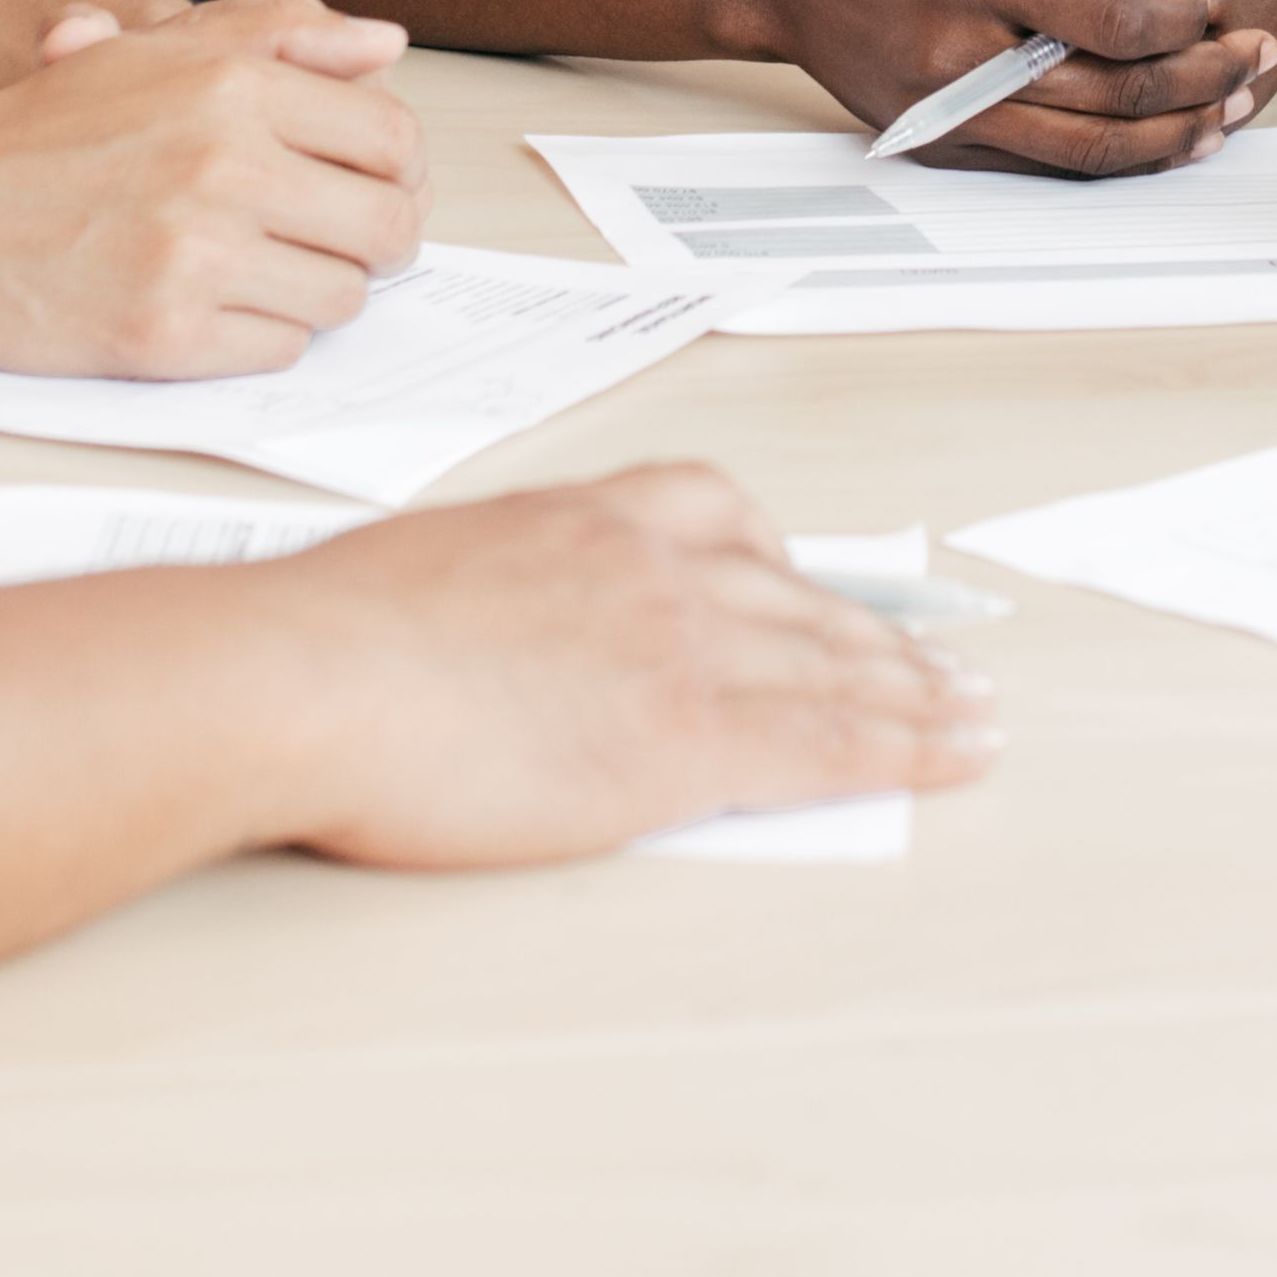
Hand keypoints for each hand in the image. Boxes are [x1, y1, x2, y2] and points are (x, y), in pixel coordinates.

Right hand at [0, 0, 426, 379]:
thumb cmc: (40, 132)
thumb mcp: (152, 53)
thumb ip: (276, 36)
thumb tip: (386, 44)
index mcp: (232, 85)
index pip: (395, 141)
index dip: (398, 174)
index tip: (367, 189)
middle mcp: (224, 164)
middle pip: (386, 227)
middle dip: (371, 240)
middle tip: (328, 242)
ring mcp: (195, 255)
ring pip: (341, 296)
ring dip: (309, 290)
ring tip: (249, 269)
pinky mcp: (164, 335)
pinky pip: (279, 348)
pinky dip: (255, 334)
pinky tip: (204, 304)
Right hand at [243, 466, 999, 863]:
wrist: (304, 677)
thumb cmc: (320, 644)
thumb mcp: (417, 584)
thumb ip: (484, 603)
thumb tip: (475, 646)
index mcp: (581, 520)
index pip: (719, 517)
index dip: (787, 565)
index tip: (825, 588)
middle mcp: (651, 565)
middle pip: (797, 595)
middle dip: (878, 634)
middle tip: (938, 661)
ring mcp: (679, 645)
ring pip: (835, 662)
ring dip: (918, 692)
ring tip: (972, 715)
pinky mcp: (691, 735)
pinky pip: (831, 740)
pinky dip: (908, 749)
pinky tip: (952, 759)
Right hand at [748, 0, 1276, 175]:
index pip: (1107, 18)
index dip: (1178, 18)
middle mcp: (961, 57)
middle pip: (1112, 93)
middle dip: (1202, 79)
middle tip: (1254, 55)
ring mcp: (951, 113)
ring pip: (1090, 147)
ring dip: (1175, 134)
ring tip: (1229, 108)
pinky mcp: (945, 146)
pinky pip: (1049, 165)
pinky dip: (1118, 155)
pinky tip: (1165, 135)